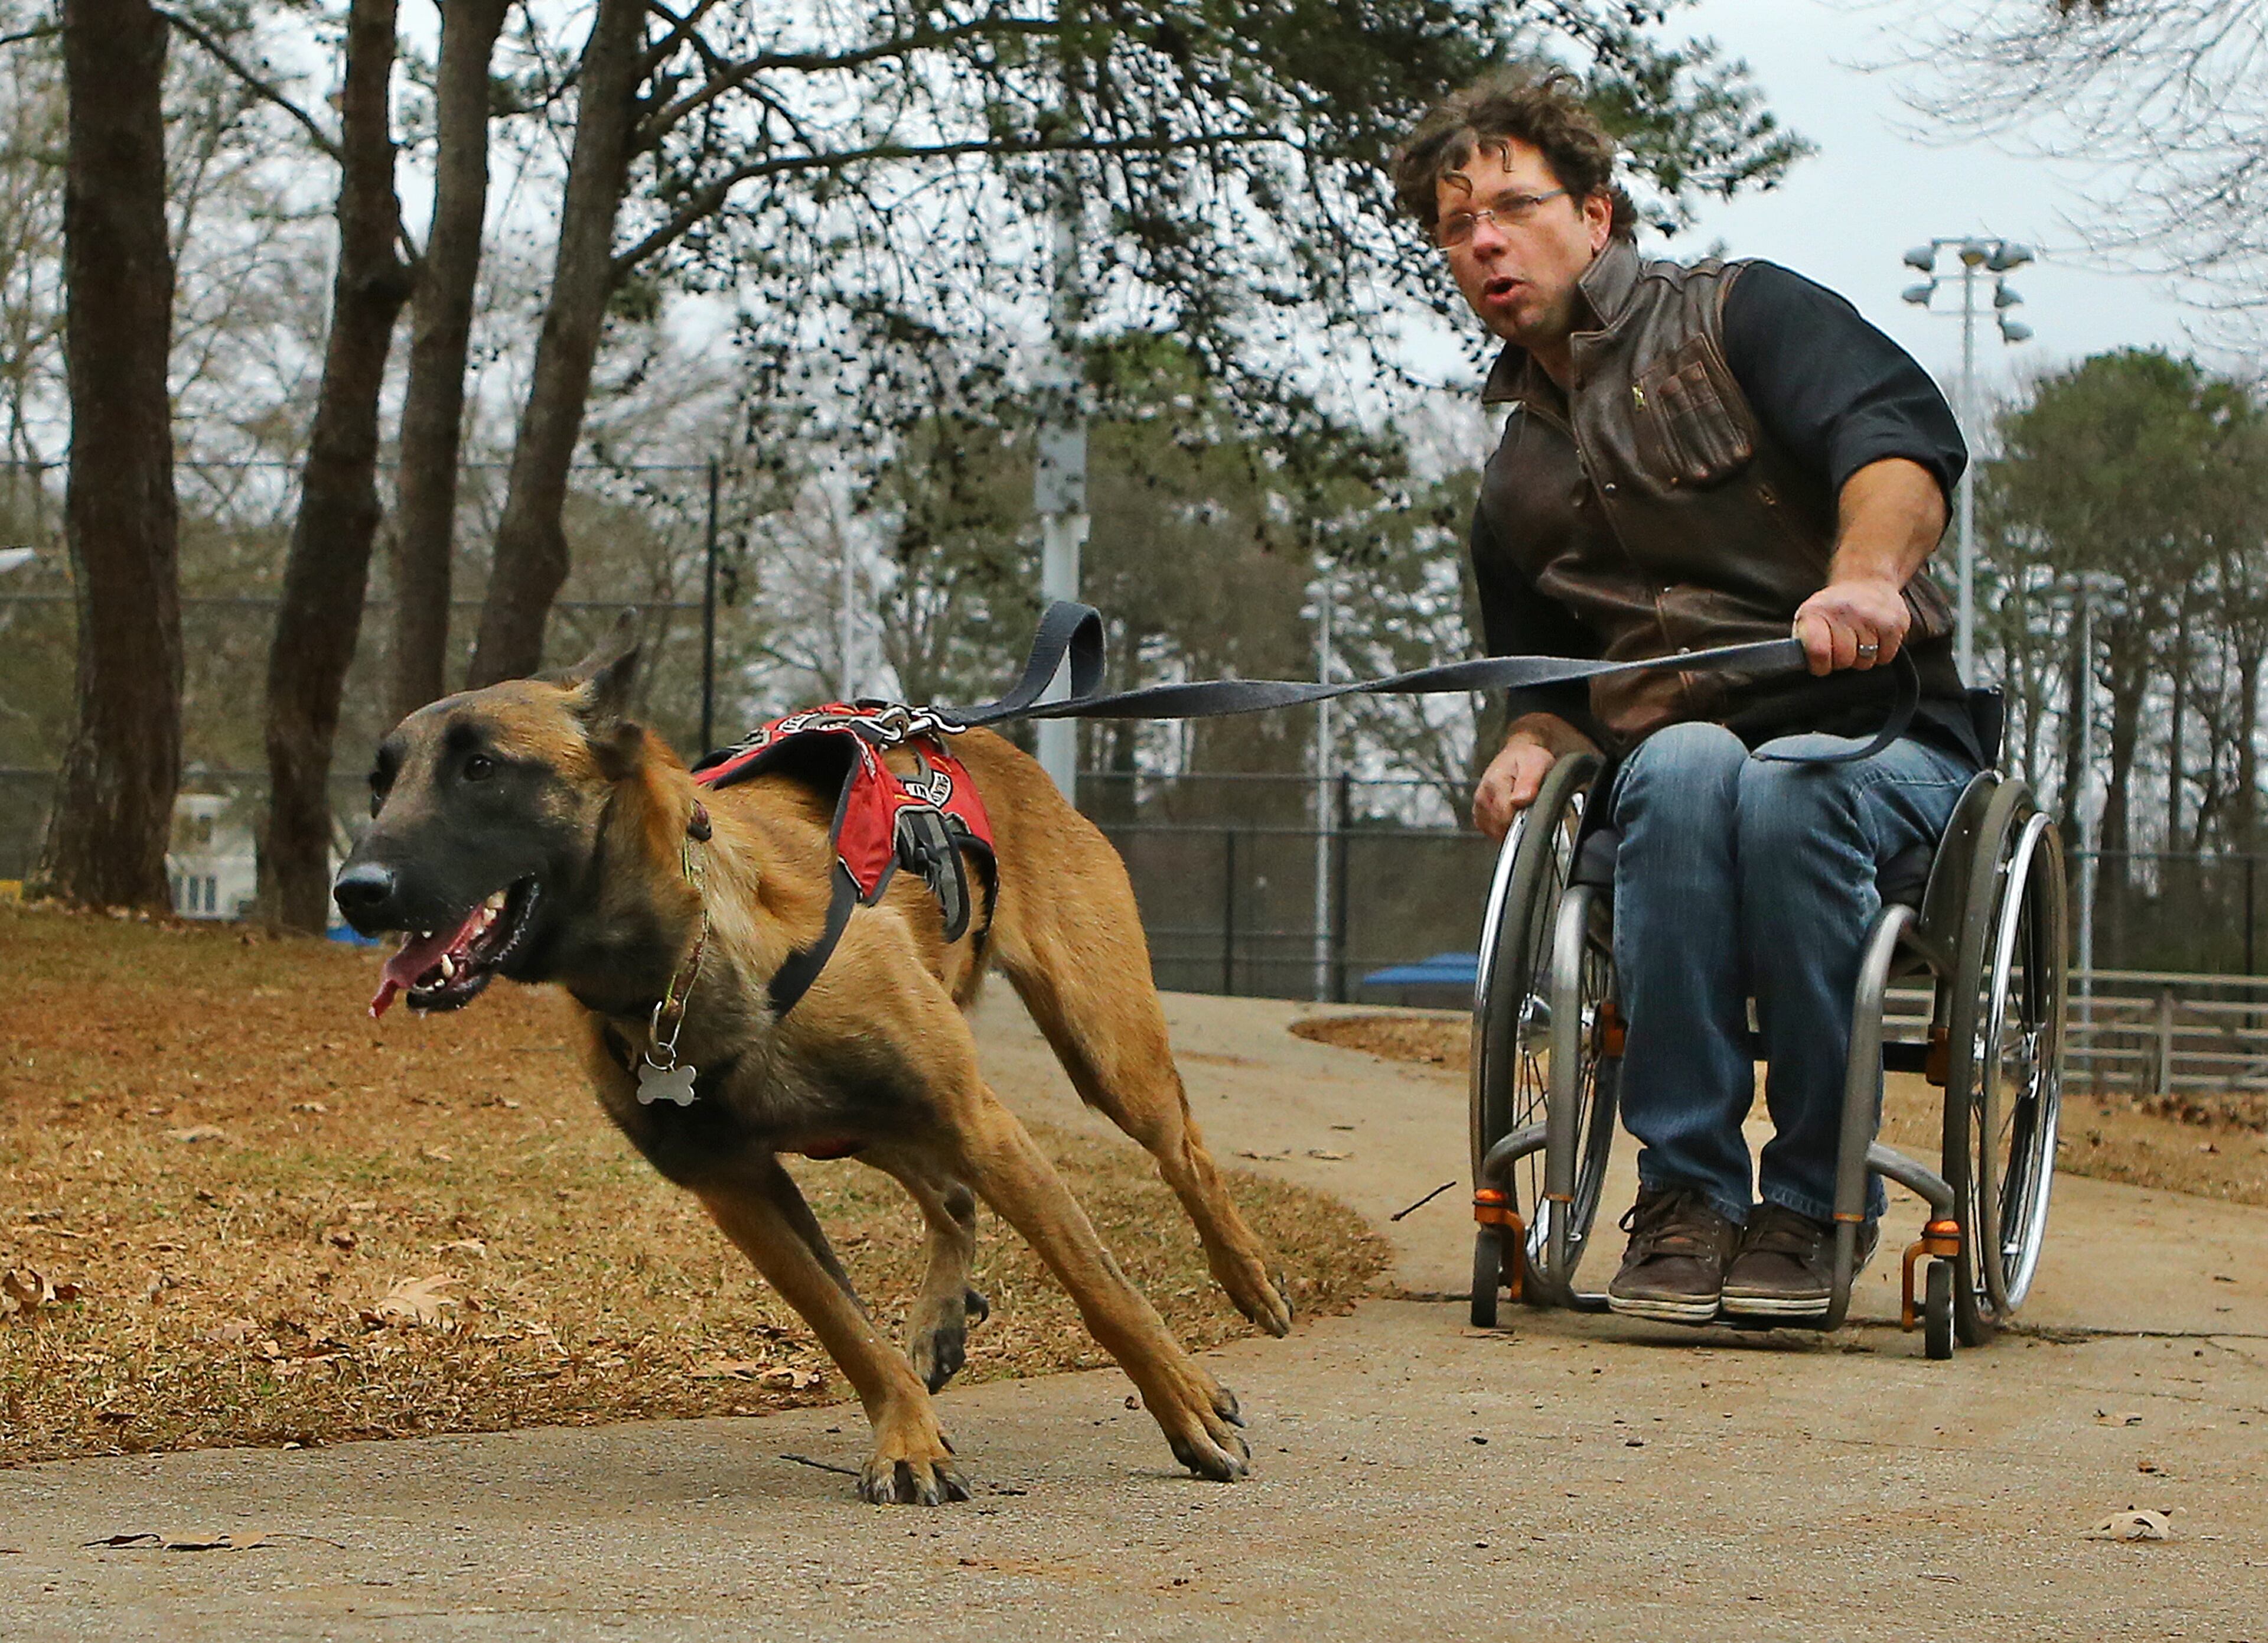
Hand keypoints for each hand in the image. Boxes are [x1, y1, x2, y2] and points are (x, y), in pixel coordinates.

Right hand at [1472, 737, 1558, 840]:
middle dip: (1518, 823)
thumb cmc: (1528, 759)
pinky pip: (1491, 831)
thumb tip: (1520, 800)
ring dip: (1510, 826)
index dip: (1523, 820)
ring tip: (1520, 808)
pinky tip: (1512, 813)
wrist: (1518, 754)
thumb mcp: (1536, 764)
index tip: (1534, 811)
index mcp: (1495, 783)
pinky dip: (1503, 827)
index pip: (1505, 817)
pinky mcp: (1479, 814)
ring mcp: (1479, 806)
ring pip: (1495, 832)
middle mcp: (1482, 796)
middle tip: (1529, 806)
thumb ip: (1529, 782)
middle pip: (1500, 827)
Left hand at [1793, 576, 1909, 675]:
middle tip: (1842, 648)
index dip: (1820, 664)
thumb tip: (1800, 664)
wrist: (1866, 579)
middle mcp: (1845, 611)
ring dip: (1862, 657)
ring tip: (1858, 639)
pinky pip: (1885, 656)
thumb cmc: (1833, 606)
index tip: (1821, 663)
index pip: (1818, 651)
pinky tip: (1874, 637)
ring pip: (1865, 661)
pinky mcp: (1895, 621)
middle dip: (1841, 661)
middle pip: (1844, 659)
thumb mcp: (1808, 618)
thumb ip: (1802, 642)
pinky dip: (1880, 653)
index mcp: (1817, 612)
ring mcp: (1872, 615)